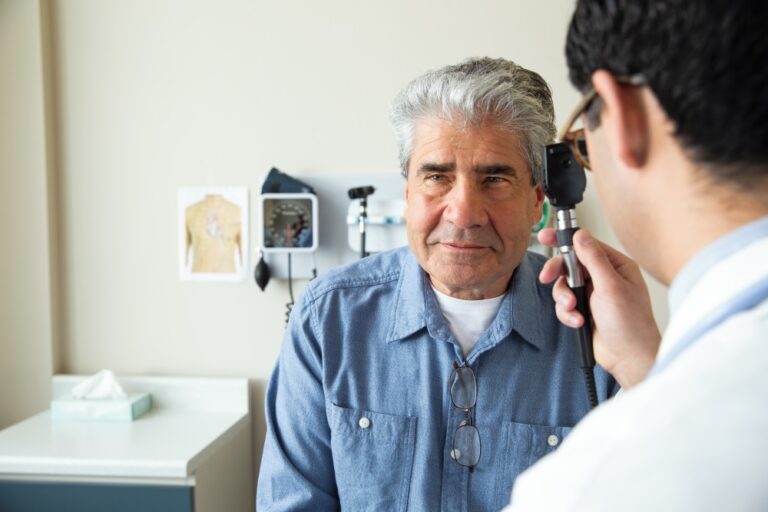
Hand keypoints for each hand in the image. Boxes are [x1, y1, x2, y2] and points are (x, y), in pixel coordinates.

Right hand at [538, 228, 660, 387]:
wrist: (628, 358)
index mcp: (615, 265)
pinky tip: (578, 322)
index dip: (564, 240)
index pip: (585, 244)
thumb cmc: (631, 324)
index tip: (545, 236)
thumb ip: (594, 259)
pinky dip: (567, 313)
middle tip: (546, 278)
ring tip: (573, 309)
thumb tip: (580, 234)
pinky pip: (564, 304)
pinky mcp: (584, 309)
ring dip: (563, 298)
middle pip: (569, 264)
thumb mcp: (611, 287)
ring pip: (563, 285)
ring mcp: (593, 294)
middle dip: (558, 273)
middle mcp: (603, 277)